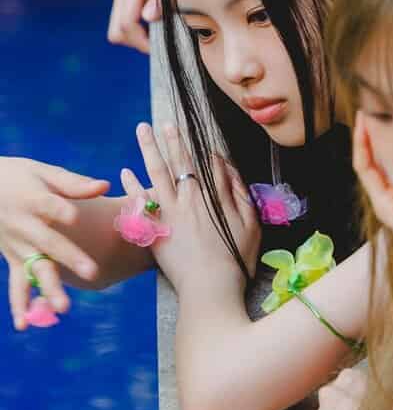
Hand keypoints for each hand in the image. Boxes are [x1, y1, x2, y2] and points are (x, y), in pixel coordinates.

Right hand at [1, 157, 107, 327]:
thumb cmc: (18, 176)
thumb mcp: (42, 172)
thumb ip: (73, 183)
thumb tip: (105, 185)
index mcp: (33, 199)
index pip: (49, 206)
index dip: (61, 211)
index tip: (73, 217)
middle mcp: (24, 225)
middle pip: (48, 243)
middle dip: (70, 258)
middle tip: (92, 273)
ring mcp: (17, 245)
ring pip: (34, 269)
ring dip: (48, 288)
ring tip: (63, 308)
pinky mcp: (12, 259)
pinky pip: (16, 284)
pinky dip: (19, 304)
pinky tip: (24, 325)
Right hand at [107, 0, 158, 53]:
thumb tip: (147, 16)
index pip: (127, 23)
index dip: (143, 41)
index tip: (161, 47)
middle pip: (117, 31)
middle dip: (138, 41)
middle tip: (160, 42)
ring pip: (117, 30)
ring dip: (137, 37)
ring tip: (160, 33)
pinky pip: (122, 23)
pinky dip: (136, 30)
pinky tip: (154, 26)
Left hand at [129, 123, 259, 292]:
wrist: (210, 288)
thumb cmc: (236, 258)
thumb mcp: (251, 223)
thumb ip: (240, 192)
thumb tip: (228, 168)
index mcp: (213, 197)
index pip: (206, 162)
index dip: (201, 147)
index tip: (196, 134)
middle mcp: (189, 199)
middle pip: (179, 161)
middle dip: (172, 138)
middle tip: (165, 122)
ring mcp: (169, 213)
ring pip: (157, 172)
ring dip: (149, 149)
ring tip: (142, 130)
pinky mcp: (155, 230)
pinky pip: (139, 202)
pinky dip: (132, 186)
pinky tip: (124, 171)